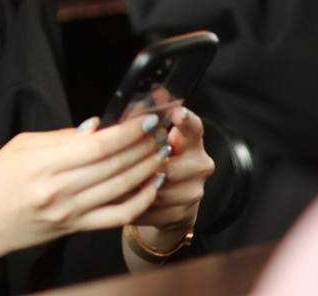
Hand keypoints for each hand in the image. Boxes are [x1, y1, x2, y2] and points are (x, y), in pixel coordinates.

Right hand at [0, 115, 165, 261]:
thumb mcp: (20, 145)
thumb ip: (61, 136)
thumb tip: (97, 126)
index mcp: (43, 164)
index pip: (96, 146)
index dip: (126, 132)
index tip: (145, 120)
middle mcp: (59, 190)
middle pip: (113, 166)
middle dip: (142, 147)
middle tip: (159, 132)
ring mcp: (69, 212)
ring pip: (120, 189)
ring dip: (146, 169)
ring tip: (160, 152)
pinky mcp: (75, 228)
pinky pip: (116, 216)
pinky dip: (140, 200)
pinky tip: (152, 185)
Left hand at [129, 107, 214, 252]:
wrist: (170, 203)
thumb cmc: (156, 162)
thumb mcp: (151, 139)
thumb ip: (142, 121)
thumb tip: (132, 104)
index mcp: (192, 142)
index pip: (194, 128)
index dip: (186, 120)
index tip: (177, 113)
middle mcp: (199, 164)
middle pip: (170, 165)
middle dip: (144, 167)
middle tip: (124, 164)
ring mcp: (194, 190)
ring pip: (159, 190)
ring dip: (136, 188)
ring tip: (118, 183)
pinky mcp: (184, 213)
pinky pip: (154, 209)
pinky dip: (135, 205)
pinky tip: (124, 199)